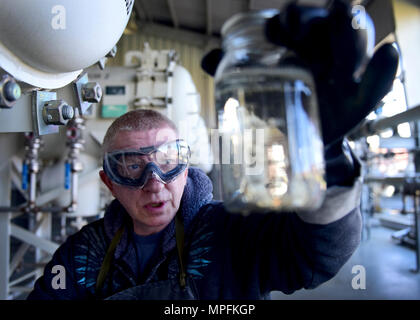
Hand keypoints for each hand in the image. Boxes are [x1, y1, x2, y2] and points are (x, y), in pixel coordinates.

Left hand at [202, 0, 398, 147]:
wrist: (301, 139)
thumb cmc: (279, 104)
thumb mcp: (259, 87)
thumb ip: (233, 70)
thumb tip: (206, 58)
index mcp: (301, 44)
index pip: (298, 19)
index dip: (289, 19)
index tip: (272, 31)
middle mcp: (327, 49)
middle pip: (329, 20)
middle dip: (314, 18)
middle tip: (294, 31)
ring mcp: (347, 70)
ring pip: (355, 39)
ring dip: (347, 30)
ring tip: (339, 24)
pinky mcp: (362, 95)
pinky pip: (380, 79)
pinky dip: (385, 66)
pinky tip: (387, 53)